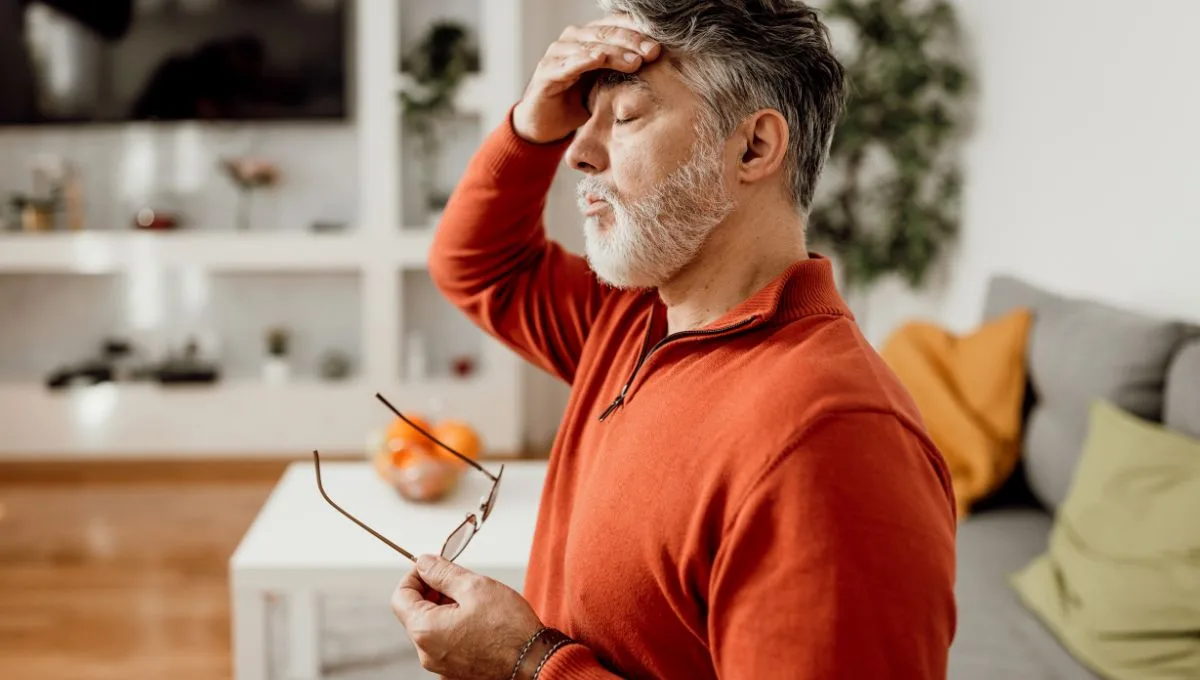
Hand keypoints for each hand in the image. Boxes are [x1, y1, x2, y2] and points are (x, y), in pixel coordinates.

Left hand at [392, 554, 542, 679]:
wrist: (533, 661)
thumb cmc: (508, 627)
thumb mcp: (474, 586)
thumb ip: (442, 572)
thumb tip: (424, 562)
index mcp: (425, 630)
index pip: (400, 596)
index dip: (414, 575)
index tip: (432, 566)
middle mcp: (426, 652)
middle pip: (414, 613)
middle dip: (431, 591)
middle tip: (457, 579)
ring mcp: (440, 665)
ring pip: (431, 627)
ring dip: (444, 608)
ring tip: (472, 600)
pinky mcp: (455, 670)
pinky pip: (444, 642)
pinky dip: (453, 626)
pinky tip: (477, 619)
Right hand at [513, 18, 660, 143]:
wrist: (548, 124)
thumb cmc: (580, 100)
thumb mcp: (608, 82)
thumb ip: (627, 68)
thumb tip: (662, 62)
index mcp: (590, 37)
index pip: (617, 25)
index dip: (639, 32)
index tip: (662, 43)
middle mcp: (573, 39)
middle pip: (606, 32)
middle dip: (632, 41)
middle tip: (653, 51)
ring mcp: (558, 53)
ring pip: (590, 45)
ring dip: (614, 51)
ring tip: (634, 60)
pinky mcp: (546, 72)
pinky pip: (567, 63)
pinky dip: (583, 59)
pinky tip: (598, 58)